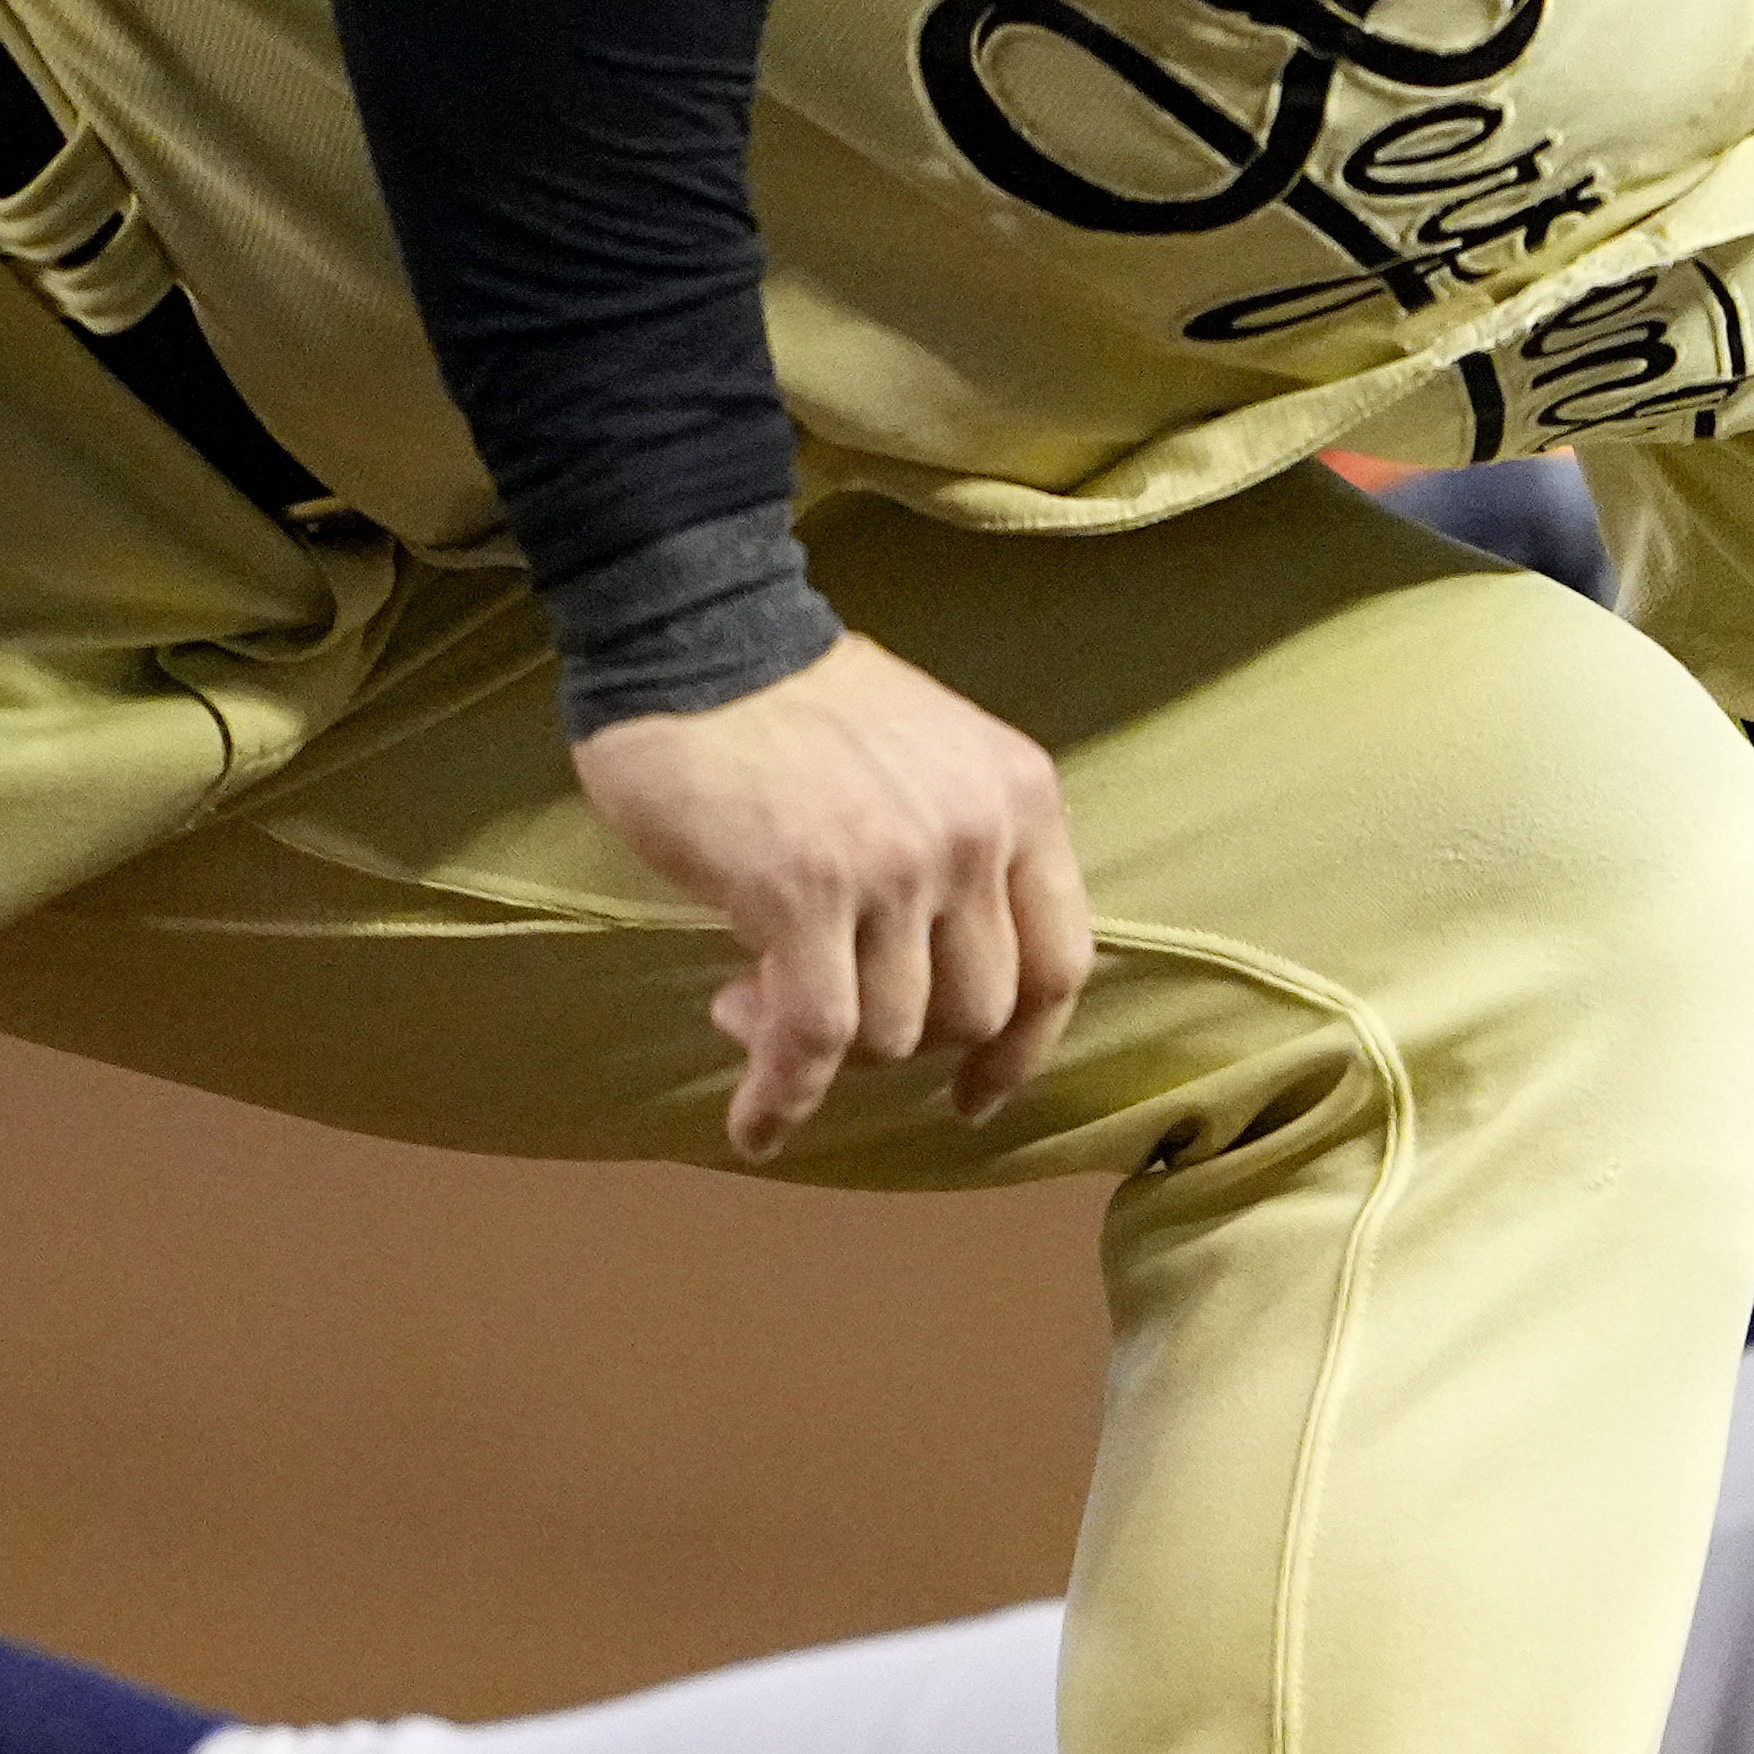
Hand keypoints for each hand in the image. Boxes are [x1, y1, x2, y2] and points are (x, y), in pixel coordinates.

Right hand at [566, 635, 1094, 1159]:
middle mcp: (974, 835)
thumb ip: (957, 855)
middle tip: (814, 1013)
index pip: (1060, 963)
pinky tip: (753, 1123)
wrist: (694, 629)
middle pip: (975, 1013)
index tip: (976, 1093)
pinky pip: (814, 1040)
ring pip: (894, 1033)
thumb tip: (925, 997)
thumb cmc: (794, 699)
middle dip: (900, 1040)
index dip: (1023, 1047)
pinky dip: (782, 1097)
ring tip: (744, 1001)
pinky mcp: (804, 895)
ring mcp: (895, 868)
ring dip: (821, 1051)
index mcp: (1020, 797)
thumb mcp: (927, 758)